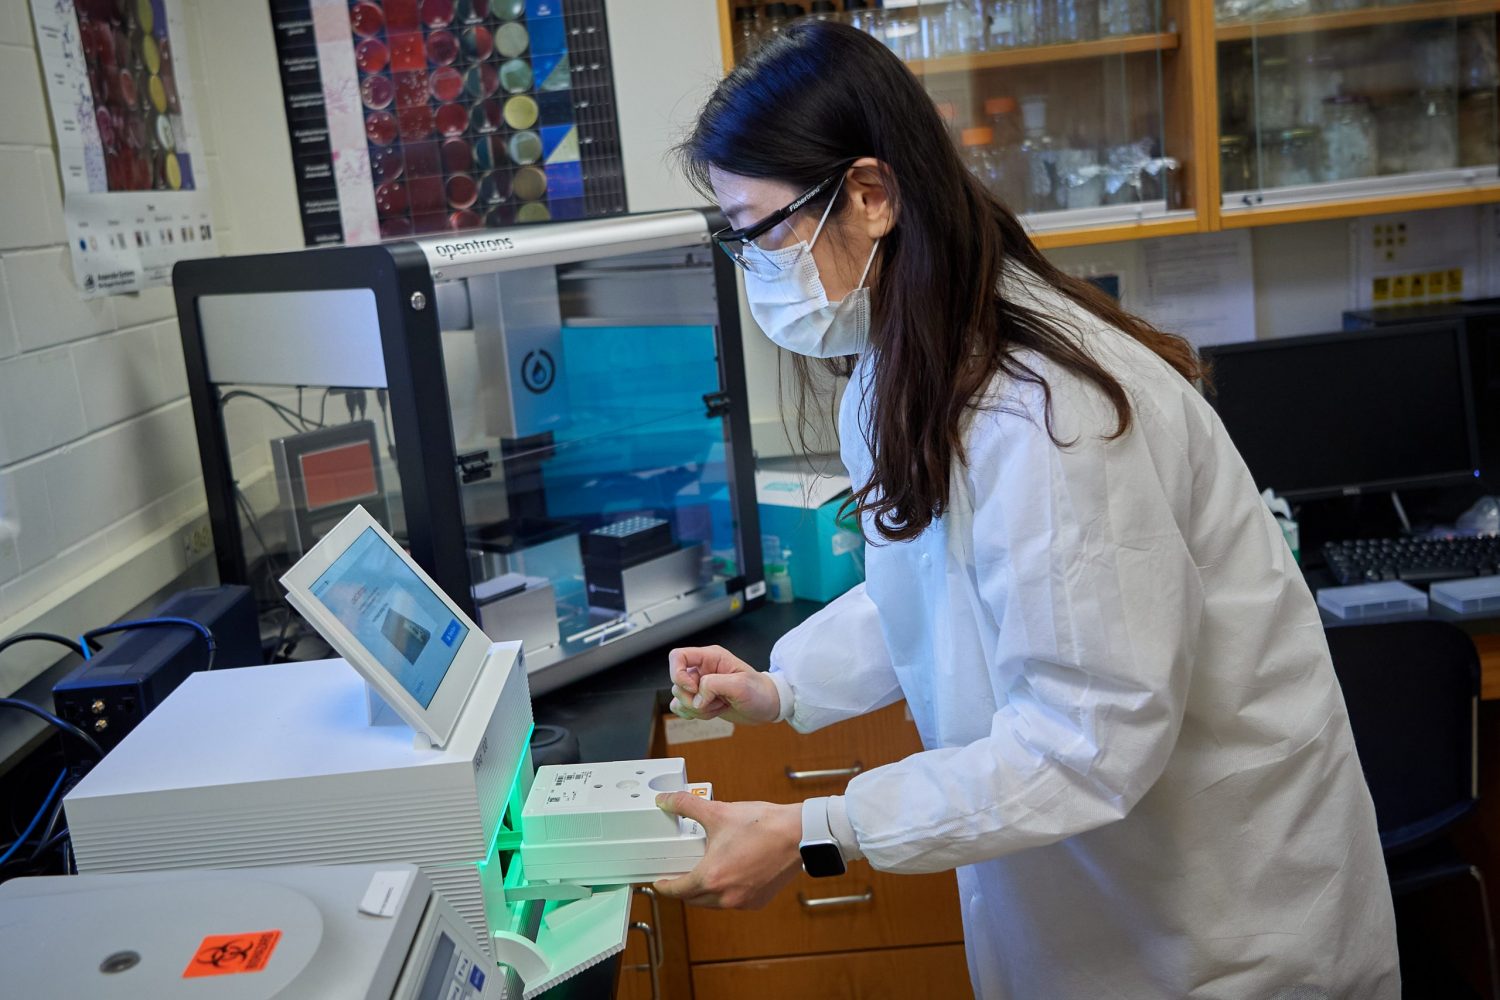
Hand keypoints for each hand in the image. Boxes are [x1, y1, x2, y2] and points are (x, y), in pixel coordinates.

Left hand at [652, 791, 802, 908]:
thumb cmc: (763, 825)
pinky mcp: (758, 902)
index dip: (664, 887)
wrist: (798, 835)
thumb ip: (687, 805)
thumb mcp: (719, 812)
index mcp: (711, 877)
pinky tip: (728, 875)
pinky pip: (732, 902)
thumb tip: (667, 800)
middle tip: (680, 874)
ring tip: (704, 872)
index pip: (677, 891)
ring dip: (704, 892)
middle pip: (692, 899)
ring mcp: (743, 902)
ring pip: (712, 903)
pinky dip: (725, 893)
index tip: (660, 883)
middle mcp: (725, 896)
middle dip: (683, 888)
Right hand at [668, 645, 780, 724]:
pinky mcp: (700, 700)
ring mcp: (700, 686)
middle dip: (693, 699)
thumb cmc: (760, 691)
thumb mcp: (741, 685)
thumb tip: (697, 697)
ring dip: (697, 709)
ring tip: (719, 706)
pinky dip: (693, 714)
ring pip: (679, 698)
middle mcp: (702, 670)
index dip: (679, 674)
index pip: (678, 656)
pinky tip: (711, 713)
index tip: (695, 689)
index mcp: (710, 657)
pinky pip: (681, 708)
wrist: (768, 706)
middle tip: (716, 701)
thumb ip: (715, 685)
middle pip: (677, 683)